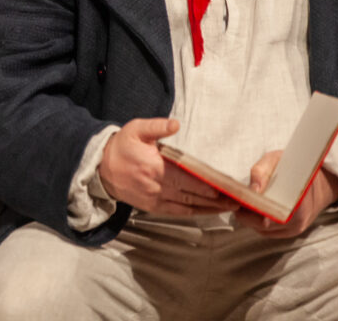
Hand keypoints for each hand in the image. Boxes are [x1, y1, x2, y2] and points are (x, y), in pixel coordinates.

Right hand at [98, 117, 239, 215]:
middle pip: (191, 194)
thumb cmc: (122, 146)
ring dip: (209, 208)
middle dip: (215, 198)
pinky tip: (208, 212)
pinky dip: (195, 213)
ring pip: (187, 206)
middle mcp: (156, 185)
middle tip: (235, 199)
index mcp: (154, 166)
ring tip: (229, 207)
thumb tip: (175, 124)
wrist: (101, 168)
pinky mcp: (153, 207)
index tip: (224, 185)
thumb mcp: (136, 129)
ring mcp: (155, 199)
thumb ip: (157, 126)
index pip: (186, 177)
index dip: (206, 183)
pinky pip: (178, 213)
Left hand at [235, 150, 337, 237]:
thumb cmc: (295, 167)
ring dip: (249, 218)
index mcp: (299, 201)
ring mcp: (294, 230)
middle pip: (262, 224)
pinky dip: (256, 222)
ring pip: (262, 230)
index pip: (269, 213)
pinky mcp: (290, 233)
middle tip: (235, 200)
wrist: (319, 182)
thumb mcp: (277, 159)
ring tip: (243, 202)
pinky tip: (252, 209)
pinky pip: (267, 232)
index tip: (240, 199)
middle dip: (246, 214)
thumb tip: (252, 190)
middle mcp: (298, 221)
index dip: (251, 208)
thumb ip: (261, 172)